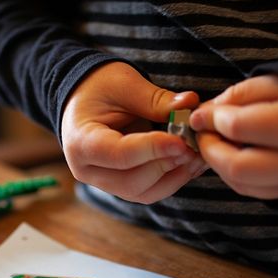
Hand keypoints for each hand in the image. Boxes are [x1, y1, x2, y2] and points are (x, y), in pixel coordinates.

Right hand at [60, 62, 202, 203]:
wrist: (85, 98)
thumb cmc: (100, 87)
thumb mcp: (125, 84)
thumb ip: (155, 99)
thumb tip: (190, 104)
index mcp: (81, 142)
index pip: (119, 155)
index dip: (153, 150)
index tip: (181, 141)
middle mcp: (87, 170)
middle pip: (132, 181)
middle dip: (166, 164)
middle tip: (192, 146)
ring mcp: (103, 182)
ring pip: (143, 192)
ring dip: (175, 176)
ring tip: (197, 155)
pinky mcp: (121, 185)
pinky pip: (149, 191)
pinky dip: (173, 179)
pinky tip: (190, 162)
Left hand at [189, 75, 277, 199]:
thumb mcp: (276, 84)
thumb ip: (238, 96)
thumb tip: (204, 114)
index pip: (237, 127)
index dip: (210, 120)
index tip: (200, 114)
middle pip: (236, 166)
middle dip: (210, 149)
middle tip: (205, 133)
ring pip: (239, 182)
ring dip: (219, 163)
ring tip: (220, 142)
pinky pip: (249, 190)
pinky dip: (232, 173)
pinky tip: (233, 154)